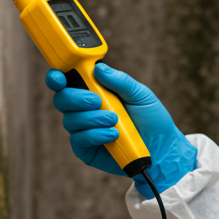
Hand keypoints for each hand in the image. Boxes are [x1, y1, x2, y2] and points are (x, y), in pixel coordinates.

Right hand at [45, 63, 197, 196]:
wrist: (162, 148)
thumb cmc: (151, 120)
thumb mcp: (141, 95)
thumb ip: (120, 81)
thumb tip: (99, 68)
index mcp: (95, 90)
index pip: (67, 80)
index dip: (57, 77)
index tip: (59, 77)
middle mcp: (84, 109)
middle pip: (62, 99)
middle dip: (76, 98)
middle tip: (97, 100)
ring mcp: (84, 129)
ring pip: (70, 120)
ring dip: (92, 118)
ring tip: (114, 120)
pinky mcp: (86, 149)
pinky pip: (78, 140)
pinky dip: (94, 135)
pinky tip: (112, 135)